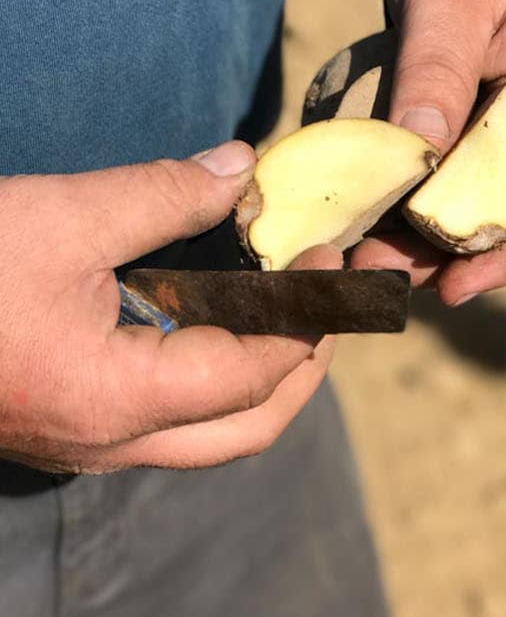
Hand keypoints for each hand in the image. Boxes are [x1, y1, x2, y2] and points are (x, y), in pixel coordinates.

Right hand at [0, 142, 333, 473]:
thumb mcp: (63, 217)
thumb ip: (163, 196)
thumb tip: (242, 171)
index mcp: (121, 401)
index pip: (252, 374)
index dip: (306, 314)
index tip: (331, 255)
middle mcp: (114, 443)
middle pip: (248, 425)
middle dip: (304, 360)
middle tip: (332, 295)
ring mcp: (88, 445)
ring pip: (207, 432)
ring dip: (259, 375)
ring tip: (283, 305)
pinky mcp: (69, 427)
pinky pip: (165, 420)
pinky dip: (208, 376)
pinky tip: (207, 317)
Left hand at [349, 0, 505, 302]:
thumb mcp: (452, 0)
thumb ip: (438, 69)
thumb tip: (421, 152)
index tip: (456, 288)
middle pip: (498, 215)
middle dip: (444, 257)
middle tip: (378, 275)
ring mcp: (490, 125)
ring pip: (462, 202)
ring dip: (418, 239)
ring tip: (362, 258)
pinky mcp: (454, 119)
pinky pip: (436, 176)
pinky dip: (405, 204)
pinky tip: (366, 221)